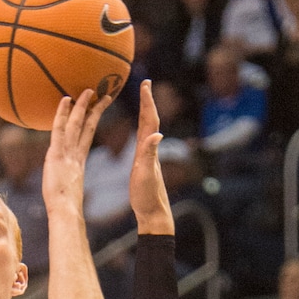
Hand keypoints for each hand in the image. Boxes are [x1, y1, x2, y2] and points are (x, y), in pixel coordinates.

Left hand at [42, 89, 109, 214]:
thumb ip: (68, 180)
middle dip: (94, 109)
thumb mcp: (67, 189)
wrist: (66, 211)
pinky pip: (60, 129)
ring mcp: (67, 153)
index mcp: (78, 161)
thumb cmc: (65, 206)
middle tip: (102, 94)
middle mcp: (75, 153)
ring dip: (81, 106)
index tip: (99, 107)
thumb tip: (68, 183)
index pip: (87, 134)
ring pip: (76, 124)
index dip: (93, 120)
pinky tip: (65, 100)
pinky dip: (62, 114)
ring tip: (87, 91)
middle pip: (86, 126)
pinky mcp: (58, 154)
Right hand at [129, 80, 171, 234]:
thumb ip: (149, 154)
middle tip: (145, 84)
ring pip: (147, 130)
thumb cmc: (147, 197)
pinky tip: (141, 132)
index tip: (145, 83)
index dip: (147, 101)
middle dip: (147, 101)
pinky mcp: (145, 165)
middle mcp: (150, 150)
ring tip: (143, 101)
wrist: (153, 214)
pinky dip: (141, 130)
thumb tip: (157, 134)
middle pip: (149, 120)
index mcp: (148, 149)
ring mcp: (148, 157)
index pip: (149, 120)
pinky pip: (143, 141)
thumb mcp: (145, 174)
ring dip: (145, 113)